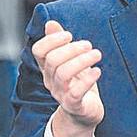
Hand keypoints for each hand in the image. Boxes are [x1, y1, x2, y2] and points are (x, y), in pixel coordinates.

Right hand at [34, 20, 103, 136]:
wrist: (84, 113)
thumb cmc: (78, 83)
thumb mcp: (70, 61)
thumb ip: (59, 43)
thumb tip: (50, 23)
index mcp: (48, 68)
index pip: (38, 50)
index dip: (52, 40)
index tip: (69, 35)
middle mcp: (51, 80)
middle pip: (53, 60)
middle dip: (72, 48)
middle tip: (89, 45)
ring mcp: (61, 94)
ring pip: (63, 74)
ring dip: (82, 60)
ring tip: (97, 54)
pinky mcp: (74, 105)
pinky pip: (76, 92)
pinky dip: (88, 79)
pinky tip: (97, 71)